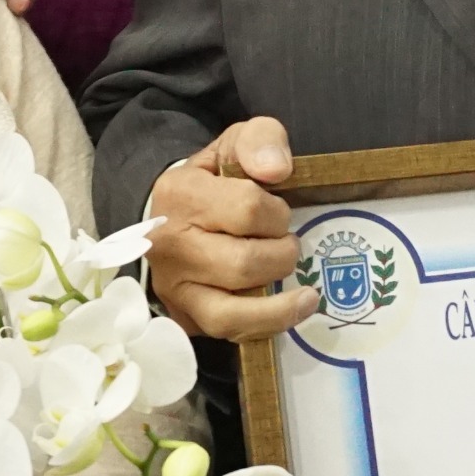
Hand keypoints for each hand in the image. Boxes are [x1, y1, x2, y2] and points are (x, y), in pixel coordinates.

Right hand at [144, 118, 311, 338]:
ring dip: (278, 305)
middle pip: (244, 264)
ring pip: (231, 314)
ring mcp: (173, 288)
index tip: (276, 211)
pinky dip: (264, 327)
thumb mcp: (235, 144)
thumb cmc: (213, 180)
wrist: (171, 213)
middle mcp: (169, 247)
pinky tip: (290, 312)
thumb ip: (261, 142)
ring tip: (305, 294)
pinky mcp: (184, 317)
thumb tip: (278, 169)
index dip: (276, 212)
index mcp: (180, 196)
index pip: (247, 209)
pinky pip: (227, 334)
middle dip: (281, 254)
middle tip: (287, 245)